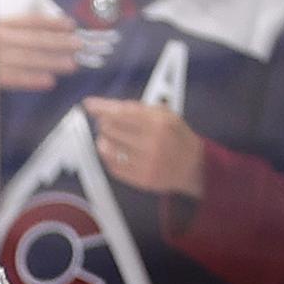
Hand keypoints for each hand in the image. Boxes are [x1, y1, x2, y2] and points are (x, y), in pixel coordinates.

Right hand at [0, 4, 87, 90]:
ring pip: (26, 59)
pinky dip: (31, 79)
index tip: (71, 25)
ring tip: (72, 65)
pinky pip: (12, 78)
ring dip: (51, 61)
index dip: (52, 23)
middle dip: (58, 42)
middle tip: (80, 45)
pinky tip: (49, 81)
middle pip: (32, 39)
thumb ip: (7, 30)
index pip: (29, 21)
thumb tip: (44, 32)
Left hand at [84, 96, 207, 196]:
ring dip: (104, 140)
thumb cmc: (176, 136)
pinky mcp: (141, 179)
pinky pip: (111, 165)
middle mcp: (152, 143)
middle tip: (109, 124)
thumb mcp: (165, 115)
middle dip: (105, 123)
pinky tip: (117, 152)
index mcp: (160, 123)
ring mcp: (146, 163)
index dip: (102, 107)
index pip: (121, 113)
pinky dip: (109, 157)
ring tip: (112, 138)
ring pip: (106, 148)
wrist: (194, 166)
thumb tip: (104, 105)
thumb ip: (137, 108)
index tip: (89, 104)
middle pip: (110, 128)